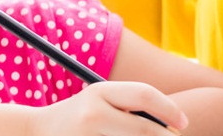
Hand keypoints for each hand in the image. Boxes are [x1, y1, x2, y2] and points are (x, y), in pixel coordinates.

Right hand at [34, 80, 188, 134]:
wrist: (37, 133)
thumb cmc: (81, 117)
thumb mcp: (102, 101)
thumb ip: (131, 106)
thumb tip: (173, 124)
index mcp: (100, 92)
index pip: (145, 95)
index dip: (170, 109)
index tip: (185, 122)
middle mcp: (93, 114)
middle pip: (145, 128)